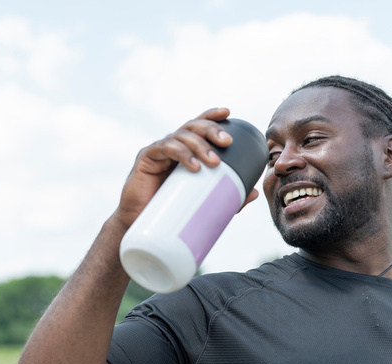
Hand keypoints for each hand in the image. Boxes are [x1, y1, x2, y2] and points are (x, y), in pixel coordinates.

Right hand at [112, 107, 233, 229]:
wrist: (138, 223)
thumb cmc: (168, 210)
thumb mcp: (201, 201)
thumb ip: (226, 196)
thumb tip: (253, 193)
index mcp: (184, 150)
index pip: (198, 126)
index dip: (211, 116)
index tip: (228, 112)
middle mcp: (171, 146)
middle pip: (192, 127)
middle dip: (211, 130)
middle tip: (227, 142)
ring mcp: (158, 150)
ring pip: (180, 136)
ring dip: (200, 146)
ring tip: (214, 162)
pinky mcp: (145, 159)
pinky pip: (164, 148)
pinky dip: (181, 154)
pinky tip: (194, 166)